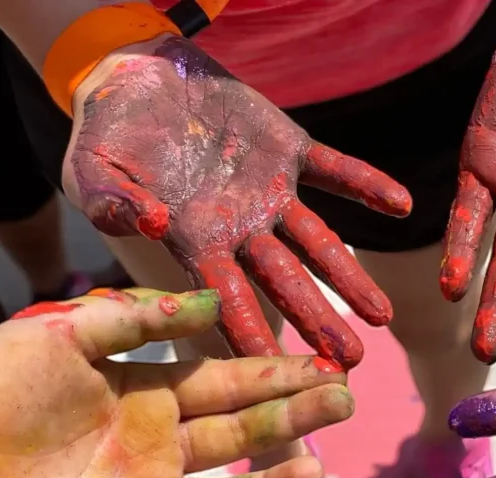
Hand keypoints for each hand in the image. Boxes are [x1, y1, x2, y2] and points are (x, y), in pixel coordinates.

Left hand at [0, 289, 353, 477]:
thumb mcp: (58, 336)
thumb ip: (135, 320)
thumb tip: (211, 305)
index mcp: (142, 394)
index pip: (225, 382)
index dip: (276, 375)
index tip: (327, 365)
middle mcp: (152, 448)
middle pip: (238, 433)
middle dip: (293, 418)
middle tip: (345, 404)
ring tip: (316, 468)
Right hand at [64, 37, 411, 364]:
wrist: (136, 79)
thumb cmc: (105, 139)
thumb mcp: (93, 176)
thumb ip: (115, 207)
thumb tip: (150, 226)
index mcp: (198, 246)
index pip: (230, 302)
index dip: (255, 339)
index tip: (282, 380)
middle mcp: (241, 231)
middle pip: (287, 286)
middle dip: (318, 323)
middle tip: (351, 364)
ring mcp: (269, 195)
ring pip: (318, 243)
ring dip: (351, 277)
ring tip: (385, 317)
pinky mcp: (288, 151)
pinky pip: (334, 171)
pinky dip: (365, 186)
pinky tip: (402, 205)